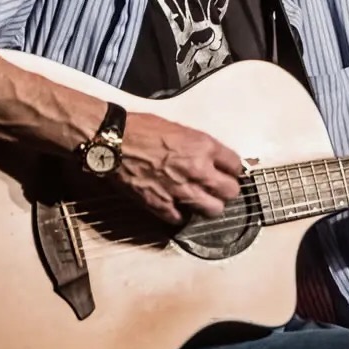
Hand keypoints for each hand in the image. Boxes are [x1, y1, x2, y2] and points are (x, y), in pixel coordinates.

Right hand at [116, 112, 243, 223]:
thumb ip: (199, 146)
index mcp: (203, 147)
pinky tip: (178, 208)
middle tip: (218, 188)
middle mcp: (198, 170)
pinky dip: (181, 215)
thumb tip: (211, 157)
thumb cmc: (140, 129)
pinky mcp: (161, 204)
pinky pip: (182, 219)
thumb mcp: (179, 129)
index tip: (228, 172)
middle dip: (226, 190)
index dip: (232, 170)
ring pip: (214, 210)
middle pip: (231, 191)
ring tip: (202, 201)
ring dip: (210, 206)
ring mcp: (181, 190)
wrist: (112, 141)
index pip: (236, 165)